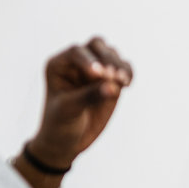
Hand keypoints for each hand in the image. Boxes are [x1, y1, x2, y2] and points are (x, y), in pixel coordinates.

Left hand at [27, 37, 133, 169]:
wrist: (67, 142)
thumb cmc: (60, 124)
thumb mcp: (69, 110)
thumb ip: (89, 96)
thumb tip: (113, 86)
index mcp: (59, 65)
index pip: (76, 52)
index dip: (89, 60)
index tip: (99, 74)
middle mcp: (77, 62)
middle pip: (97, 45)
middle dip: (108, 58)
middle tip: (114, 76)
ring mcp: (96, 70)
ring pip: (112, 54)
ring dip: (120, 66)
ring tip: (122, 83)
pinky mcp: (111, 79)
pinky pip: (124, 68)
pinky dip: (128, 73)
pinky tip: (127, 85)